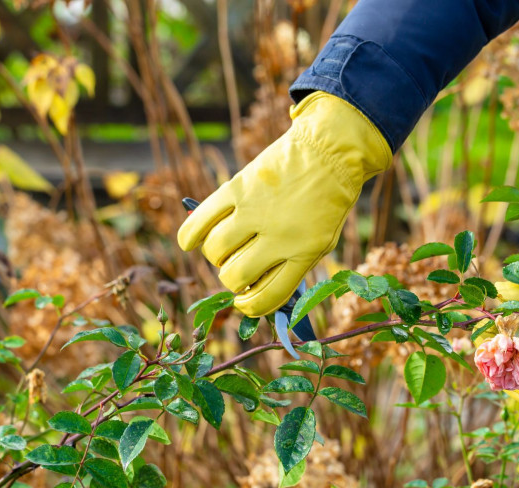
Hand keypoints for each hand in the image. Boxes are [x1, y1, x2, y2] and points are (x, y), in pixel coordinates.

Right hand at [178, 92, 391, 316]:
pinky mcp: (237, 188)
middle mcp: (279, 235)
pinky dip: (189, 235)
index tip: (243, 303)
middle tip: (237, 267)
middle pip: (236, 276)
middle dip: (232, 279)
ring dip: (215, 255)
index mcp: (304, 252)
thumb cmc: (326, 200)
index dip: (250, 307)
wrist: (329, 150)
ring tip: (226, 246)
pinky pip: (200, 221)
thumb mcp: (321, 240)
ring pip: (215, 251)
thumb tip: (253, 291)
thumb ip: (292, 267)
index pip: (268, 296)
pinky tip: (190, 242)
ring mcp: (255, 211)